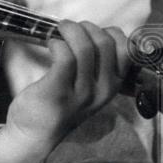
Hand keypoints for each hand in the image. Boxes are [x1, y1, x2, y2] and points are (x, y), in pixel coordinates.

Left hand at [0, 21, 129, 162]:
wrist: (35, 134)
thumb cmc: (62, 103)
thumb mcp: (90, 87)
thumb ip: (99, 67)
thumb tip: (98, 33)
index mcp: (114, 86)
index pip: (127, 51)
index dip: (110, 33)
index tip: (92, 32)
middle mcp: (103, 90)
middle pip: (105, 44)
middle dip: (86, 28)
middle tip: (70, 28)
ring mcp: (82, 93)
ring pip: (84, 48)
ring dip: (69, 31)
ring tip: (59, 31)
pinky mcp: (58, 91)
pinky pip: (64, 56)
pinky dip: (57, 43)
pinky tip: (51, 45)